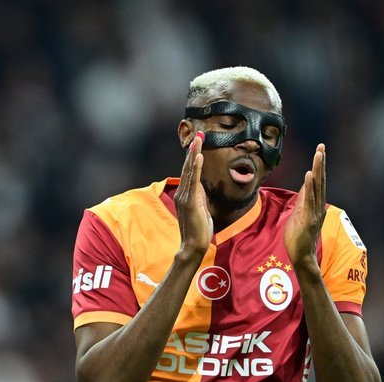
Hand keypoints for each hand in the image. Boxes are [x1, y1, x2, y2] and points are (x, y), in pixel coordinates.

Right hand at [175, 131, 212, 255]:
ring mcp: (184, 197)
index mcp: (184, 194)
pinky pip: (193, 181)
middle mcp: (182, 193)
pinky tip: (198, 156)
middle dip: (193, 150)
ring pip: (189, 171)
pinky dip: (196, 168)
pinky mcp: (190, 202)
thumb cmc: (199, 229)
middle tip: (199, 134)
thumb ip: (199, 196)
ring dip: (194, 154)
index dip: (193, 156)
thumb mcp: (200, 208)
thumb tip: (201, 185)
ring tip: (199, 139)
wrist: (194, 245)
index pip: (189, 171)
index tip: (198, 142)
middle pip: (187, 167)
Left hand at [284, 143, 326, 268]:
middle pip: (320, 181)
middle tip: (321, 146)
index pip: (318, 181)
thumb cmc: (299, 237)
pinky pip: (309, 200)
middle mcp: (318, 206)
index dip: (319, 166)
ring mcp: (314, 212)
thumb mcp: (299, 213)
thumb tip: (305, 185)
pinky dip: (310, 187)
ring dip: (317, 170)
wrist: (302, 256)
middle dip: (320, 163)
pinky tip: (309, 175)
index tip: (320, 150)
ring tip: (318, 155)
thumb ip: (303, 199)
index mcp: (315, 204)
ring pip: (317, 187)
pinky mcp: (309, 219)